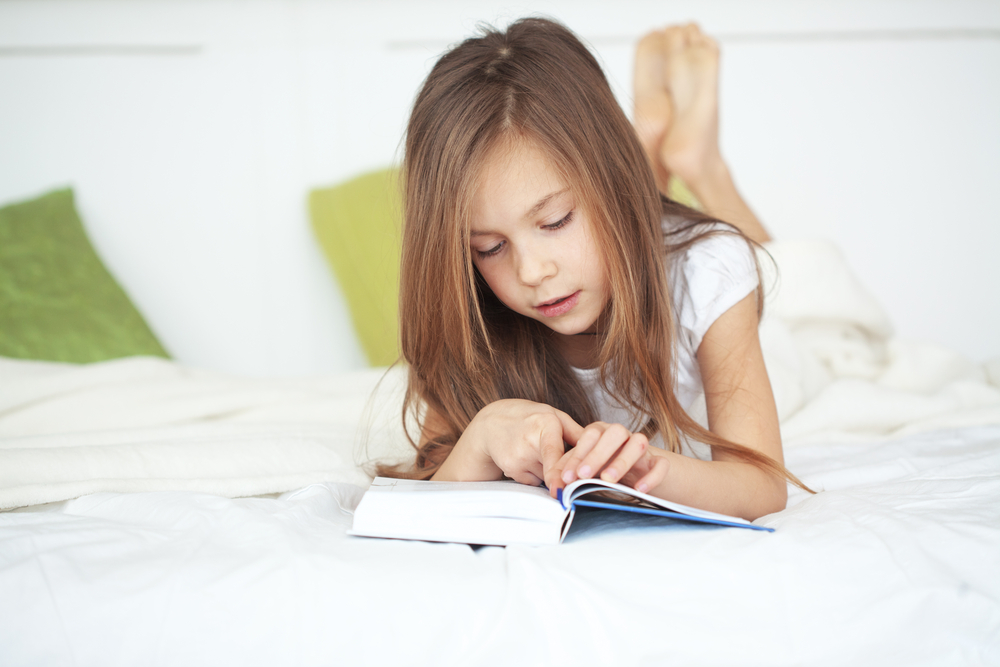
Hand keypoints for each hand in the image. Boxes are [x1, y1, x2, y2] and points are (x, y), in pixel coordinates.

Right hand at [442, 399, 584, 490]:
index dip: (558, 472)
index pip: (553, 452)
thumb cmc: (529, 418)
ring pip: (544, 477)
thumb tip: (602, 448)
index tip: (561, 489)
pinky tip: (526, 459)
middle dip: (562, 476)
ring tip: (536, 453)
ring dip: (547, 472)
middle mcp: (529, 440)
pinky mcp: (510, 468)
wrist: (492, 423)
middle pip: (553, 470)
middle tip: (565, 485)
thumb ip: (577, 432)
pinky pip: (532, 481)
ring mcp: (517, 456)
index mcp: (545, 423)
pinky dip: (534, 474)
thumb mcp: (553, 416)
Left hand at [553, 422, 669, 494]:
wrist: (640, 473)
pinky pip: (661, 464)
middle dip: (598, 453)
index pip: (590, 436)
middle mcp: (623, 436)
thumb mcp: (586, 468)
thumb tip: (555, 486)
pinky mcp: (659, 462)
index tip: (567, 477)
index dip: (578, 455)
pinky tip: (639, 490)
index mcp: (602, 433)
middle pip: (615, 432)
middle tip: (583, 475)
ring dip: (622, 460)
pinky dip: (652, 476)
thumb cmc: (605, 467)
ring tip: (608, 480)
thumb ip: (570, 472)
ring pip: (639, 443)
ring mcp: (643, 448)